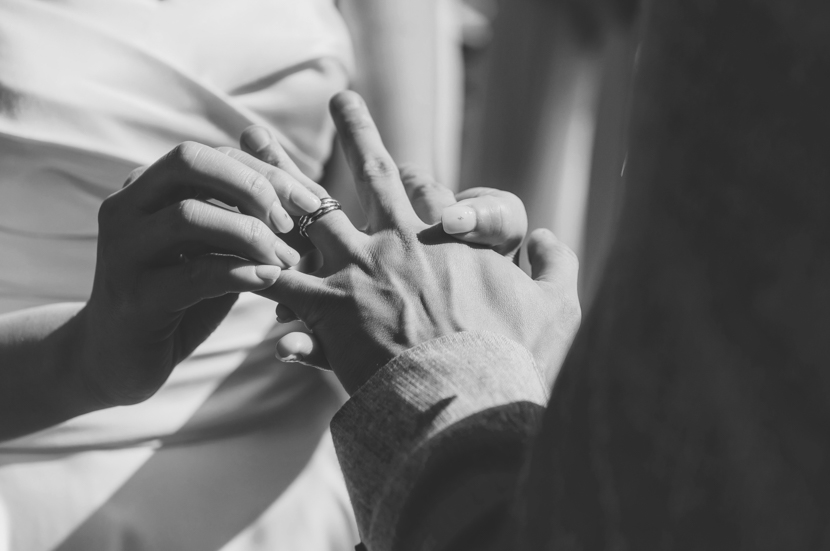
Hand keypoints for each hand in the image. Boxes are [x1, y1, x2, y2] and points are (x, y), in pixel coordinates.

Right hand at [76, 141, 325, 405]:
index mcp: (146, 188)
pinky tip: (270, 279)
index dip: (266, 172)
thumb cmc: (179, 297)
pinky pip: (193, 273)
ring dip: (251, 235)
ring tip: (286, 260)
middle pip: (190, 163)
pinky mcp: (135, 296)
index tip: (309, 202)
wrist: (119, 360)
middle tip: (289, 223)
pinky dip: (240, 273)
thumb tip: (301, 188)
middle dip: (252, 186)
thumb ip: (242, 217)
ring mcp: (123, 250)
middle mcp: (127, 207)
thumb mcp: (212, 250)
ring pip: (189, 216)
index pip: (212, 155)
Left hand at [237, 126, 530, 366]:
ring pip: (311, 213)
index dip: (420, 178)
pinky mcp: (330, 313)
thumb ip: (555, 265)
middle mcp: (398, 244)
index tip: (409, 168)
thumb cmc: (513, 359)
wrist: (469, 401)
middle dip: (358, 133)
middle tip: (342, 99)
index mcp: (446, 240)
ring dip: (284, 178)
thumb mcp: (556, 306)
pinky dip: (258, 269)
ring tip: (256, 149)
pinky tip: (230, 256)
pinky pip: (282, 284)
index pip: (428, 189)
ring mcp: (359, 275)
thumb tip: (548, 238)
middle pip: (370, 175)